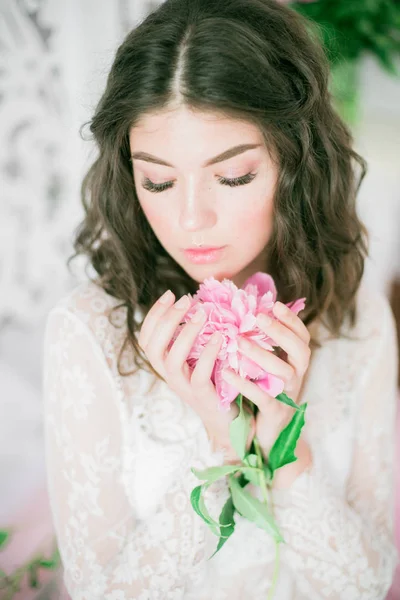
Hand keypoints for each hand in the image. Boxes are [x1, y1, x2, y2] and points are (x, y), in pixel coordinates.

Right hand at [138, 290, 255, 462]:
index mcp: (165, 365)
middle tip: (185, 300)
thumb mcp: (200, 358)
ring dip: (184, 334)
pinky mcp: (203, 397)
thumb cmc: (216, 383)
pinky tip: (219, 337)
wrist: (229, 423)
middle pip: (153, 347)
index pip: (146, 338)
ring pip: (171, 360)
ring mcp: (184, 388)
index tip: (170, 294)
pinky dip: (207, 354)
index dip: (154, 315)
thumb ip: (195, 337)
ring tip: (201, 314)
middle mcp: (169, 376)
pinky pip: (198, 375)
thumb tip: (200, 303)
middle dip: (166, 320)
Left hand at [222, 300, 311, 476]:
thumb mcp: (263, 365)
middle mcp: (297, 376)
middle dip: (281, 332)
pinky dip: (246, 385)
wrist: (263, 434)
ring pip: (285, 373)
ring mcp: (288, 395)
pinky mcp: (276, 413)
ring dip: (263, 355)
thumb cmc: (262, 391)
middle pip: (300, 351)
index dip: (292, 320)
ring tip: (239, 343)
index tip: (275, 304)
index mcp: (295, 362)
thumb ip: (260, 342)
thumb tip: (244, 310)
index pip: (302, 336)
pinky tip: (227, 372)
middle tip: (259, 318)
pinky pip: (265, 397)